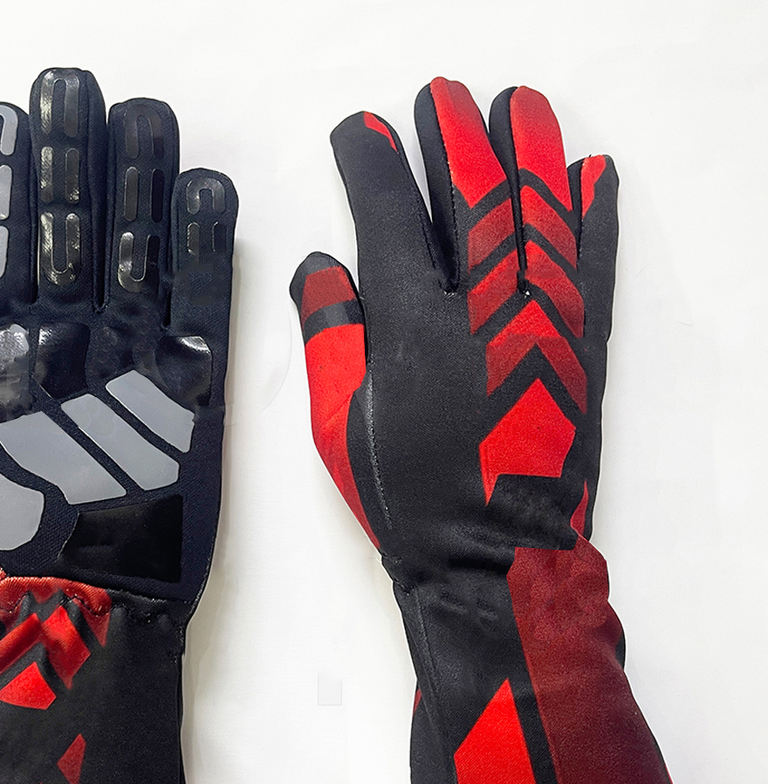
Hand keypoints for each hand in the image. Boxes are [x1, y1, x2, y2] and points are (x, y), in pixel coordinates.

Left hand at [0, 66, 236, 783]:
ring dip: (139, 187)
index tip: (4, 113)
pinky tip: (205, 196)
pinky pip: (199, 309)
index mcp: (1, 348)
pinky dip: (203, 254)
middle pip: (74, 232)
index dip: (2, 179)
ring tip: (143, 119)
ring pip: (137, 255)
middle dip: (75, 160)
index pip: (0, 242)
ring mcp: (133, 359)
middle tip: (79, 87)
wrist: (85, 601)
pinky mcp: (188, 388)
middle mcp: (69, 340)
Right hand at [291, 80, 696, 783]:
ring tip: (516, 105)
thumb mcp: (339, 422)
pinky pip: (593, 266)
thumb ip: (328, 335)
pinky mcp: (580, 347)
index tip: (360, 129)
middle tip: (442, 95)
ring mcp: (541, 323)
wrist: (490, 556)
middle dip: (453, 137)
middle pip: (470, 198)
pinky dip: (593, 217)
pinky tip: (591, 173)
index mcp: (411, 325)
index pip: (388, 217)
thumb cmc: (406, 495)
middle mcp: (481, 309)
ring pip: (536, 215)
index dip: (372, 164)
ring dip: (526, 152)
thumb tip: (321, 265)